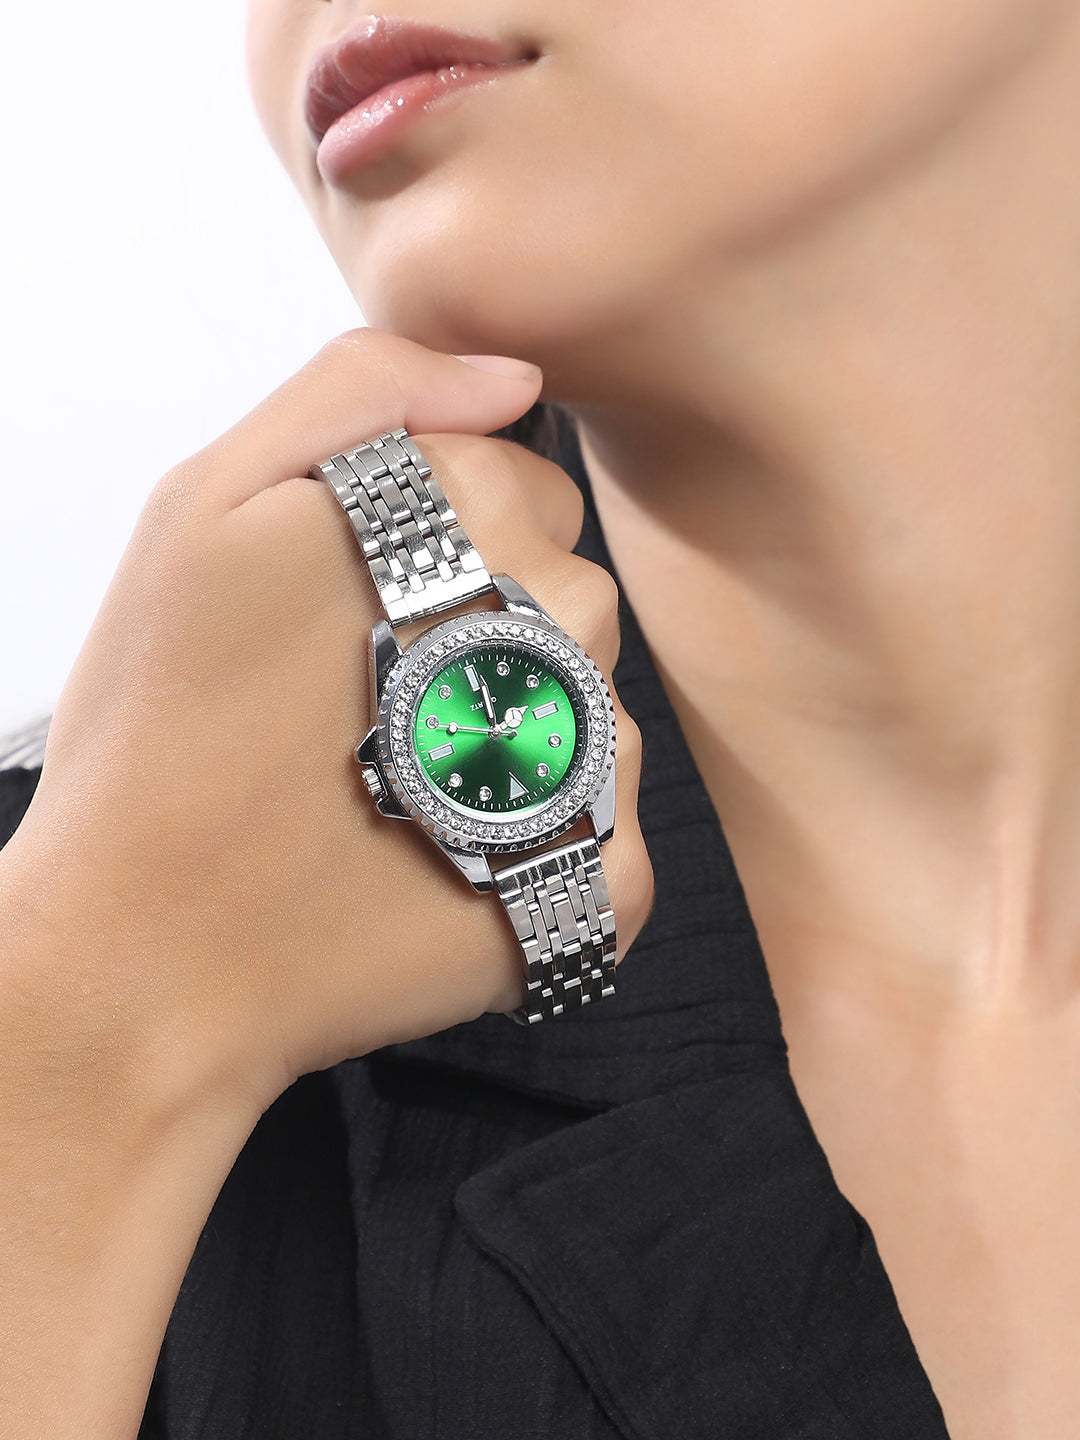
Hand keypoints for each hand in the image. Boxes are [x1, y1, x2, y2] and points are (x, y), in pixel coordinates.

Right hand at [0, 329, 652, 1120]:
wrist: (154, 955)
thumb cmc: (165, 726)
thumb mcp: (205, 505)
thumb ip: (356, 394)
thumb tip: (510, 378)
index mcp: (476, 512)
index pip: (523, 482)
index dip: (429, 545)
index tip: (350, 611)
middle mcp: (565, 623)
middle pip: (569, 590)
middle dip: (482, 629)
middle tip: (365, 702)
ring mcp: (594, 761)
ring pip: (588, 706)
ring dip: (511, 737)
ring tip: (395, 788)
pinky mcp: (606, 884)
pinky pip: (603, 830)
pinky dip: (534, 843)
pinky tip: (439, 862)